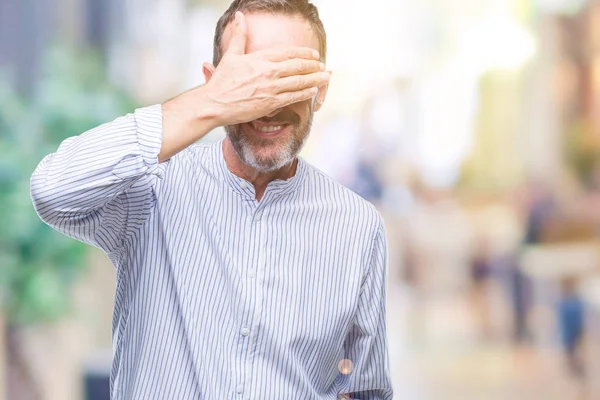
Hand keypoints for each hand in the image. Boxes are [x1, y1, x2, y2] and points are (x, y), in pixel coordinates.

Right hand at [203, 11, 329, 126]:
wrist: (214, 103)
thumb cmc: (221, 82)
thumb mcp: (231, 55)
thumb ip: (239, 36)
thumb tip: (240, 17)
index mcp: (259, 58)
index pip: (288, 53)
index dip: (303, 53)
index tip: (313, 54)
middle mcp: (268, 72)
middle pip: (297, 66)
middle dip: (313, 65)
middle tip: (323, 65)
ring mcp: (270, 88)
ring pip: (299, 82)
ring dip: (315, 79)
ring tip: (326, 76)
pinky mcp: (270, 103)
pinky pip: (293, 97)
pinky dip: (305, 93)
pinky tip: (314, 91)